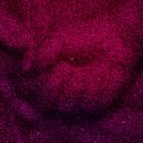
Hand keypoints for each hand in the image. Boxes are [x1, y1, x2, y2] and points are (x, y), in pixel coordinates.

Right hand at [18, 17, 138, 120]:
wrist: (117, 38)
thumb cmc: (85, 36)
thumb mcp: (58, 40)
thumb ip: (41, 54)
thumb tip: (25, 69)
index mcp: (46, 77)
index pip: (27, 94)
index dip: (26, 93)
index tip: (29, 84)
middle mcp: (59, 92)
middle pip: (45, 103)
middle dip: (54, 85)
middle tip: (65, 67)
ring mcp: (78, 100)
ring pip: (67, 107)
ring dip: (75, 86)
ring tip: (83, 69)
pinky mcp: (98, 104)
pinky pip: (90, 105)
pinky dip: (94, 87)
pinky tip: (101, 74)